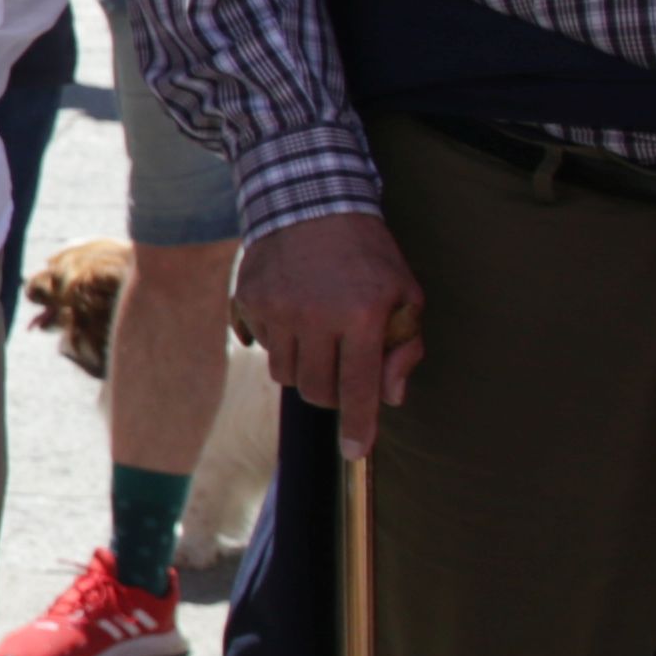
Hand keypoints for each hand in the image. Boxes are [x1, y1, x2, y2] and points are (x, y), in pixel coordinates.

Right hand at [233, 209, 422, 451]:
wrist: (312, 203)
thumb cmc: (368, 256)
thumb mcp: (406, 295)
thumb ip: (404, 348)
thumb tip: (391, 397)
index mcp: (361, 315)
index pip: (360, 387)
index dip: (360, 426)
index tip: (355, 452)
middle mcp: (316, 316)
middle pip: (317, 390)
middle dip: (332, 394)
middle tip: (342, 375)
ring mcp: (277, 309)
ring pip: (286, 373)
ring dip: (306, 368)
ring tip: (319, 339)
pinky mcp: (249, 300)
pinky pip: (262, 346)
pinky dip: (280, 343)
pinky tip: (294, 316)